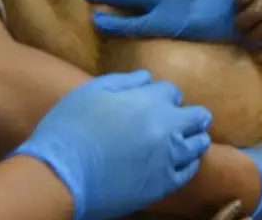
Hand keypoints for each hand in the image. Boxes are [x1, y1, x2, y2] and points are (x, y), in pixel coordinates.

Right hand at [12, 70, 213, 219]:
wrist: (63, 173)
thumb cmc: (70, 128)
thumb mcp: (92, 92)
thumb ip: (123, 81)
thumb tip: (145, 77)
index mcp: (148, 101)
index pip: (171, 91)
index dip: (165, 95)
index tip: (159, 100)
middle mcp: (166, 127)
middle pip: (196, 116)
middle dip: (192, 115)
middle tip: (191, 118)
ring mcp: (168, 158)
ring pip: (198, 144)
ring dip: (195, 138)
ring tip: (192, 139)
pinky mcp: (164, 185)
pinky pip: (188, 172)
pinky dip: (188, 164)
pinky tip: (183, 162)